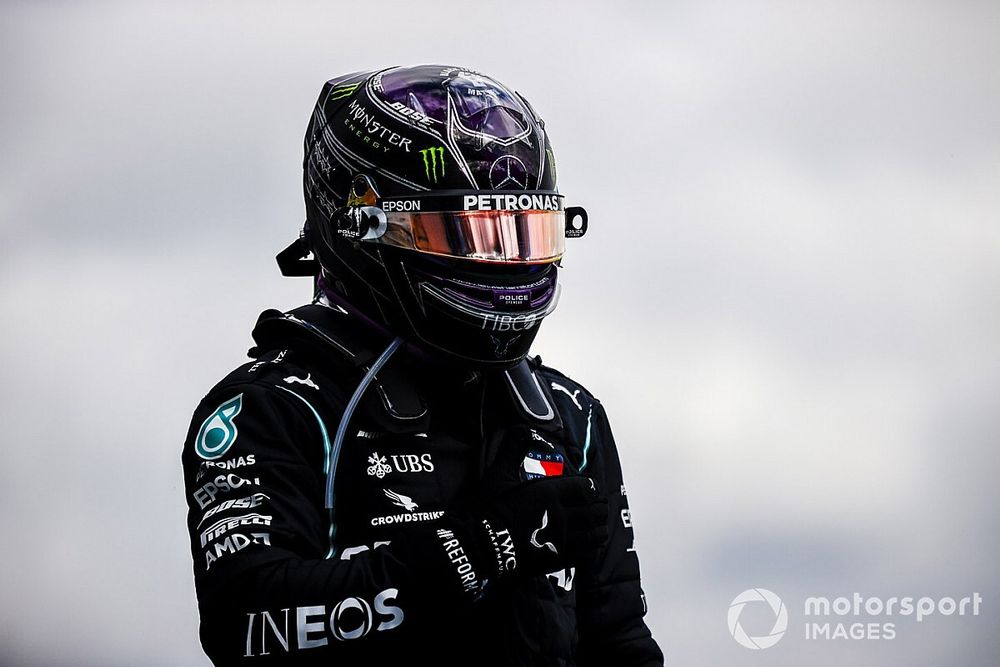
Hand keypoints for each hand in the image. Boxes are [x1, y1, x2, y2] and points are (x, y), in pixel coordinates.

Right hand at [474, 426, 608, 578]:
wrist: (483, 547)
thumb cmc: (490, 509)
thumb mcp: (499, 474)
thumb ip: (513, 447)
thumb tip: (523, 427)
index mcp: (550, 492)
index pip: (586, 487)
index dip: (591, 487)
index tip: (590, 487)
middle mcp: (561, 515)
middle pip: (595, 509)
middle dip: (598, 505)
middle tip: (596, 504)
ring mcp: (562, 539)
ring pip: (596, 531)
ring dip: (599, 525)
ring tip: (596, 524)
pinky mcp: (559, 559)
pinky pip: (588, 552)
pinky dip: (593, 546)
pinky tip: (589, 544)